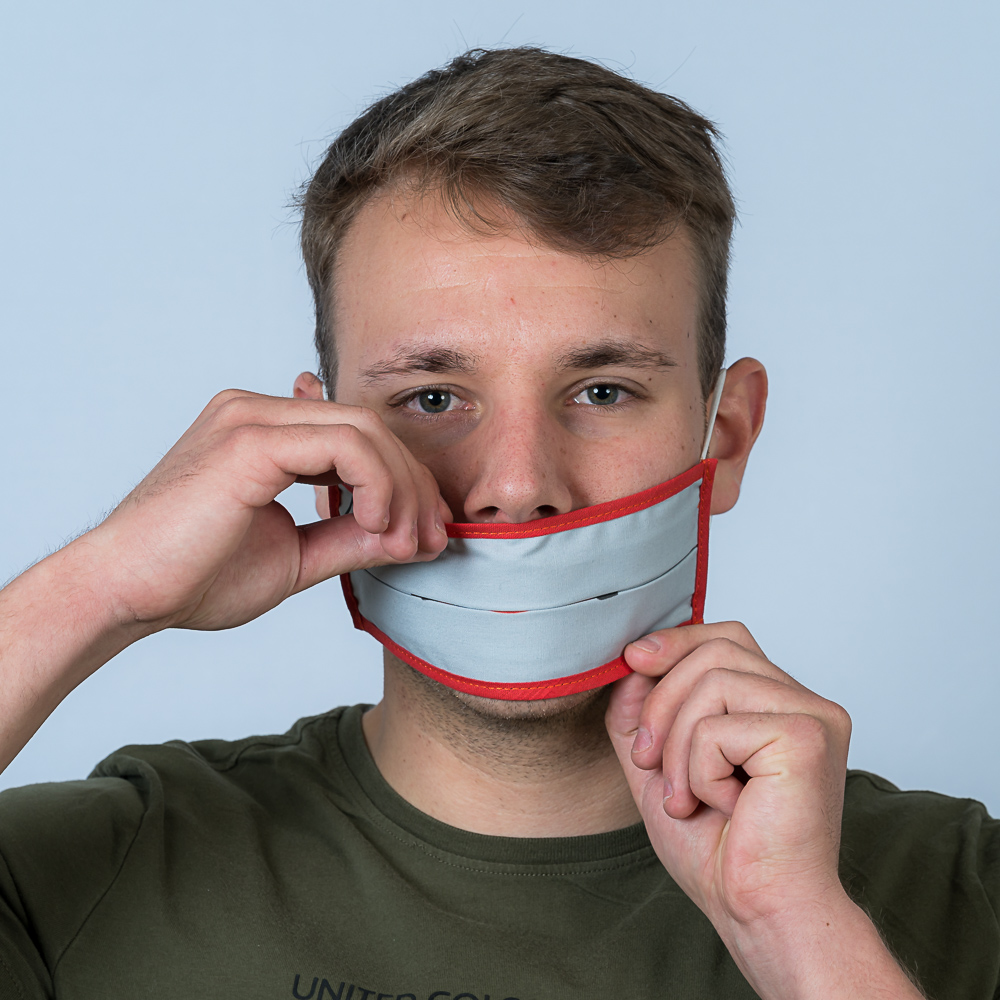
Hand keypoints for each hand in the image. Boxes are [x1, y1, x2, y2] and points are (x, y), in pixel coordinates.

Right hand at [81, 389, 450, 633]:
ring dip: (403, 490)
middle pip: (371, 428)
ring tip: (405, 543)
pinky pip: (346, 446)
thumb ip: (351, 538)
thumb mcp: (296, 556)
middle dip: (416, 486)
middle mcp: (258, 411)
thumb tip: (409, 535)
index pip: (358, 437)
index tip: (427, 533)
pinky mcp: (251, 439)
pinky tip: (375, 525)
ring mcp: (252, 417)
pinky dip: (378, 485)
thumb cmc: (194, 578)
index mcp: (264, 432)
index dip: (406, 481)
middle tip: (434, 540)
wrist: (124, 595)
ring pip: (366, 430)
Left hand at [606, 622, 869, 991]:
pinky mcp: (808, 736)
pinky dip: (700, 770)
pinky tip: (723, 806)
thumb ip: (642, 709)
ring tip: (688, 795)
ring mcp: (813, 716)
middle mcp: (805, 703)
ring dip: (678, 744)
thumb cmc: (719, 849)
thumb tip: (633, 659)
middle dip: (662, 701)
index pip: (726, 638)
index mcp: (779, 705)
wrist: (756, 910)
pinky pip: (718, 726)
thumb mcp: (659, 763)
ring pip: (713, 681)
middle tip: (649, 761)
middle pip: (715, 649)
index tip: (633, 661)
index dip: (677, 642)